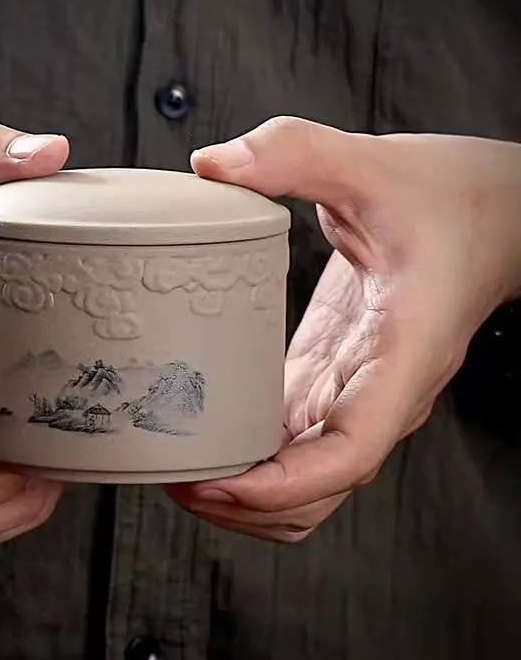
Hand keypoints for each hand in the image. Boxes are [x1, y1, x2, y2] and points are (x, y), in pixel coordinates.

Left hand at [168, 117, 520, 541]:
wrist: (497, 210)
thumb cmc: (456, 198)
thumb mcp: (375, 165)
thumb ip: (296, 155)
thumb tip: (212, 164)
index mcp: (400, 356)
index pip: (348, 456)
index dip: (278, 486)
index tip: (213, 483)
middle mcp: (380, 391)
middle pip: (315, 492)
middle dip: (243, 504)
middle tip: (171, 476)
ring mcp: (357, 389)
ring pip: (305, 479)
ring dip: (245, 491)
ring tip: (180, 465)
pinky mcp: (336, 373)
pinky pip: (295, 439)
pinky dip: (253, 453)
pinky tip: (207, 429)